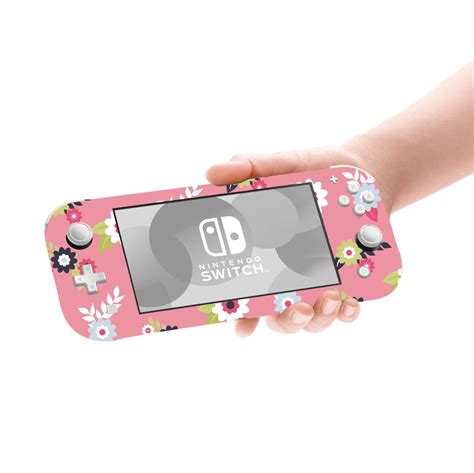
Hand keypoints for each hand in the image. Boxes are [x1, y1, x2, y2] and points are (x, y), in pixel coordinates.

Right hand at [206, 144, 391, 336]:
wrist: (360, 173)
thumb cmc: (311, 173)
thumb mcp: (279, 165)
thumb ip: (247, 168)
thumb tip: (211, 172)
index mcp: (264, 256)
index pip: (245, 293)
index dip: (239, 315)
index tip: (242, 325)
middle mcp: (289, 276)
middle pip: (279, 318)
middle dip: (287, 321)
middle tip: (298, 307)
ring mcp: (319, 282)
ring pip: (312, 320)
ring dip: (319, 319)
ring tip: (329, 297)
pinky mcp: (349, 281)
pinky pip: (345, 310)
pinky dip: (347, 312)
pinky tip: (350, 301)